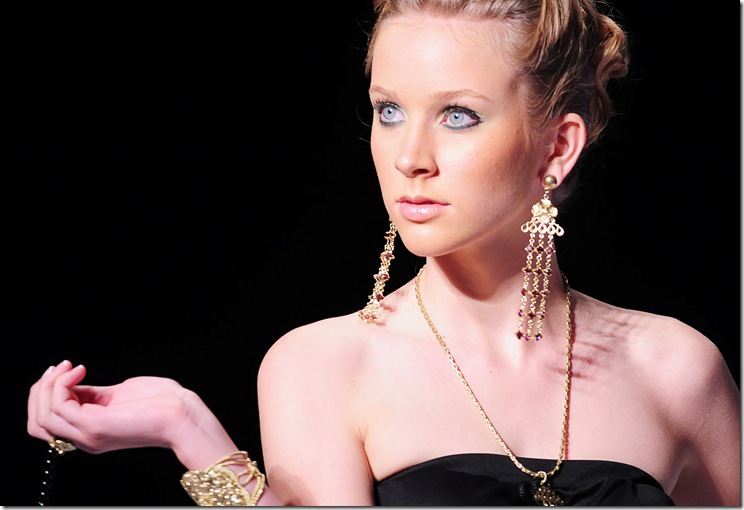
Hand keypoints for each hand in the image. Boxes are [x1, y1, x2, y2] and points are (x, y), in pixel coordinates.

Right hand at [27, 360, 200, 453]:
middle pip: (38, 422)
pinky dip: (63, 383)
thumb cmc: (161, 403)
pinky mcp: (94, 426)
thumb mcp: (118, 394)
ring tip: (69, 366)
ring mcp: (88, 435)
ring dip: (50, 385)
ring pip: (43, 415)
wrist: (183, 415)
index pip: (48, 422)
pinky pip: (59, 406)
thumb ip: (93, 394)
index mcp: (90, 433)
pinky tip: (80, 370)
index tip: (60, 370)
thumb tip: (71, 383)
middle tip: (59, 367)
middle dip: (40, 390)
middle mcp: (84, 439)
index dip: (47, 395)